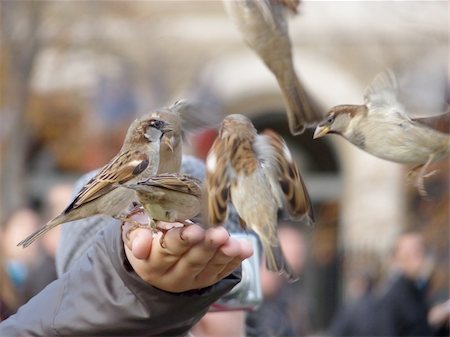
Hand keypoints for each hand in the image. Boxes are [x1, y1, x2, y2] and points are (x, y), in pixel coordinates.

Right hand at [122, 220, 252, 292]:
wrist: (154, 255)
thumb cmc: (146, 233)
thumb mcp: (135, 231)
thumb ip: (137, 236)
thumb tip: (141, 245)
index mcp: (152, 263)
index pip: (167, 251)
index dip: (181, 241)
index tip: (195, 230)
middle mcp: (172, 276)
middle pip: (191, 261)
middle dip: (207, 247)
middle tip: (219, 233)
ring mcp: (192, 281)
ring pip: (209, 269)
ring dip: (224, 254)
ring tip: (234, 242)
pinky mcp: (208, 280)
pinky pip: (222, 272)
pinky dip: (235, 260)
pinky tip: (245, 248)